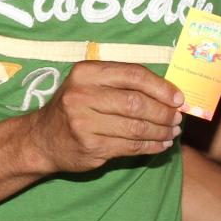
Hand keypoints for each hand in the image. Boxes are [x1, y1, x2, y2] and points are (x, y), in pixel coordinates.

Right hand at [25, 61, 183, 173]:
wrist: (42, 139)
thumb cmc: (74, 107)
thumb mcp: (89, 85)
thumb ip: (122, 83)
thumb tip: (168, 93)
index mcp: (86, 73)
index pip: (133, 74)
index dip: (161, 87)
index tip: (178, 98)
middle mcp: (82, 95)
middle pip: (136, 102)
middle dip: (163, 112)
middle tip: (177, 118)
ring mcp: (84, 122)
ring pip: (136, 127)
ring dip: (160, 131)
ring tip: (172, 132)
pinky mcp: (90, 146)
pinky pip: (130, 146)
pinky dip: (151, 146)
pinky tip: (160, 144)